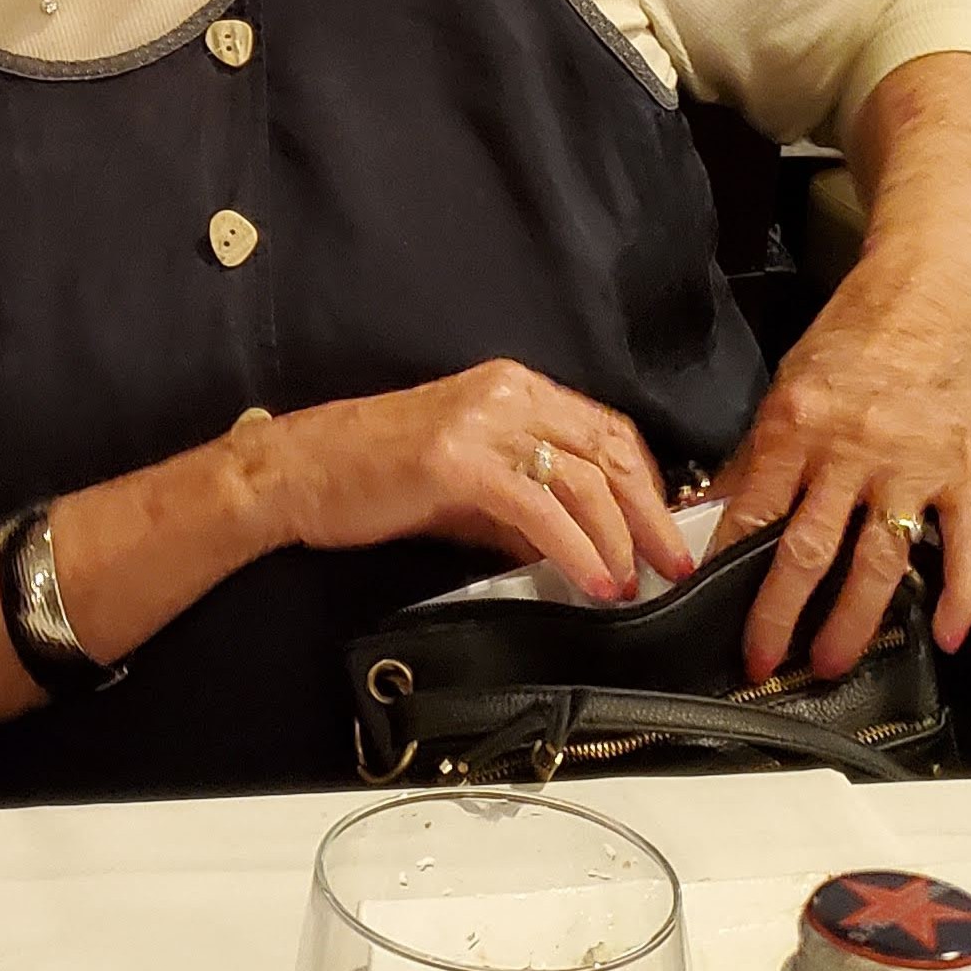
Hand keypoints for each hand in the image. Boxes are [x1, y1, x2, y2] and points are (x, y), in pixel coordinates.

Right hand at [242, 359, 692, 603]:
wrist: (298, 474)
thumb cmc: (372, 478)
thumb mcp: (465, 488)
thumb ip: (524, 508)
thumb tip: (581, 547)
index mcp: (511, 389)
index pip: (604, 429)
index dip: (646, 483)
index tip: (665, 530)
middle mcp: (504, 394)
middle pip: (606, 450)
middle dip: (649, 514)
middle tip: (671, 565)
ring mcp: (480, 423)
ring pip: (581, 479)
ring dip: (619, 537)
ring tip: (634, 582)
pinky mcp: (457, 461)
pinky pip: (537, 506)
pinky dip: (576, 547)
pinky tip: (592, 580)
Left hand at [710, 257, 970, 682]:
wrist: (926, 295)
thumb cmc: (850, 338)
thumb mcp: (783, 388)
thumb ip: (753, 455)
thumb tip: (709, 511)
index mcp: (796, 428)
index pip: (752, 514)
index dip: (726, 570)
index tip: (708, 611)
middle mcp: (851, 452)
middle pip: (809, 551)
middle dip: (781, 615)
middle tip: (764, 661)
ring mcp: (912, 467)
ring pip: (879, 562)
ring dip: (855, 621)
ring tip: (833, 662)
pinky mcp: (964, 471)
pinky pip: (967, 545)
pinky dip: (962, 595)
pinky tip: (947, 637)